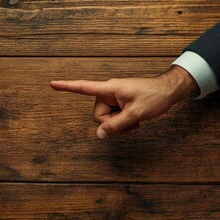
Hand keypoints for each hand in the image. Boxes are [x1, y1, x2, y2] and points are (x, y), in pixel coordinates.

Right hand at [50, 66, 197, 138]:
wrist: (168, 92)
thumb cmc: (153, 97)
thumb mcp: (135, 114)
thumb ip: (116, 125)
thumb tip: (99, 135)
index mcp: (109, 89)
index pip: (84, 87)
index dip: (67, 87)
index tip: (52, 84)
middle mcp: (109, 93)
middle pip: (98, 116)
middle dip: (112, 123)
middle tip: (130, 122)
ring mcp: (114, 99)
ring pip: (106, 120)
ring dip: (119, 125)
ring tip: (135, 121)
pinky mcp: (120, 104)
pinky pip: (114, 119)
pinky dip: (123, 123)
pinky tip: (134, 122)